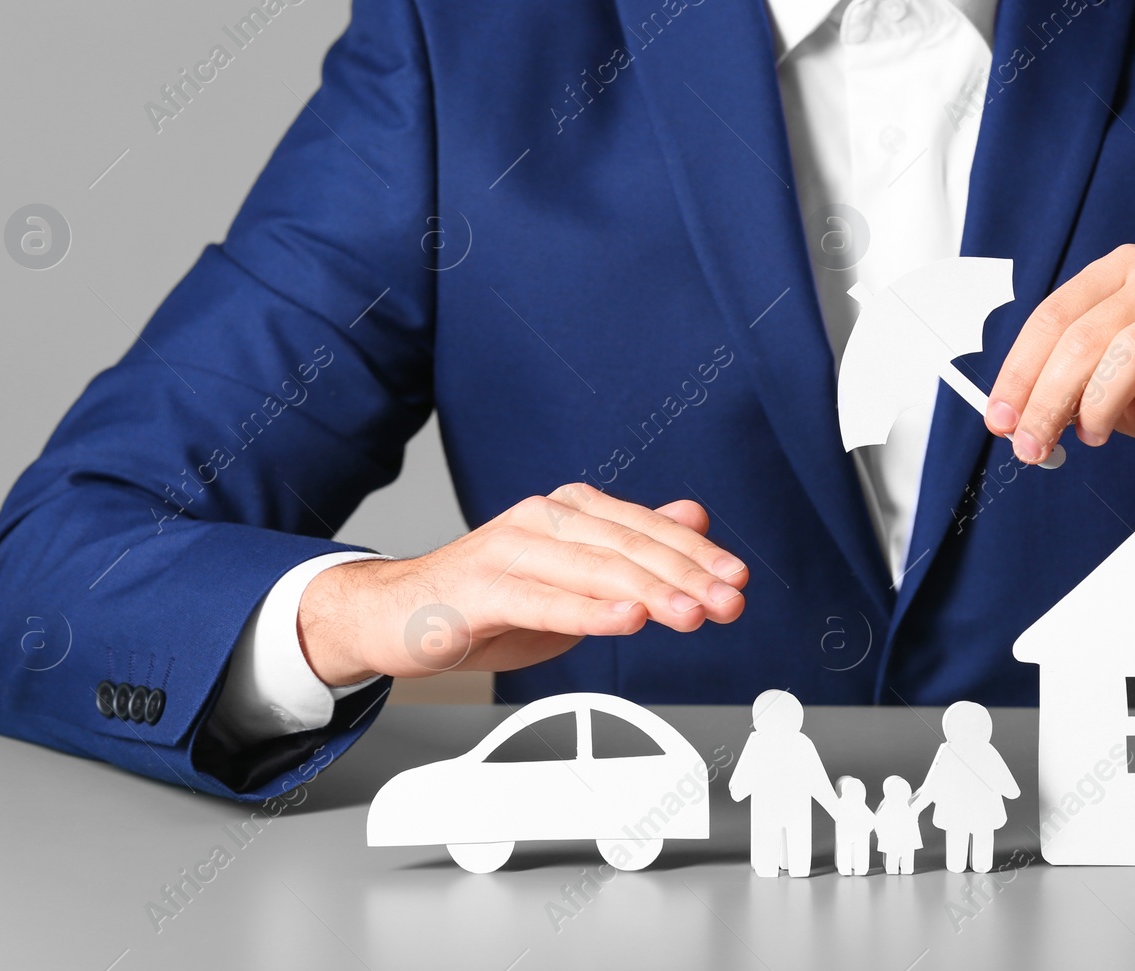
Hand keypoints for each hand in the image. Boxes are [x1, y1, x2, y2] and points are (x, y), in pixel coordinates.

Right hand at [296, 483, 748, 683]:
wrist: (398, 615)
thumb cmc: (490, 598)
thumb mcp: (574, 576)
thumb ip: (631, 548)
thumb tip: (693, 517)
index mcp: (569, 511)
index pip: (645, 529)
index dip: (696, 555)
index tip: (736, 581)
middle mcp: (541, 519)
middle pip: (627, 546)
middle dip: (685, 576)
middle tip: (727, 603)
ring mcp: (508, 549)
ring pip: (593, 568)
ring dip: (649, 593)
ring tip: (691, 613)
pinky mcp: (480, 588)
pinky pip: (543, 599)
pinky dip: (589, 611)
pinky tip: (627, 621)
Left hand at [985, 245, 1134, 461]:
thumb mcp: (1120, 376)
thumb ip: (1073, 385)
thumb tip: (1022, 419)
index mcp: (1122, 272)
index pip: (1051, 317)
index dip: (1018, 372)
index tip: (1000, 418)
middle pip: (1083, 337)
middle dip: (1046, 400)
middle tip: (1032, 446)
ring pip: (1130, 351)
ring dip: (1098, 407)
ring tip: (1091, 436)